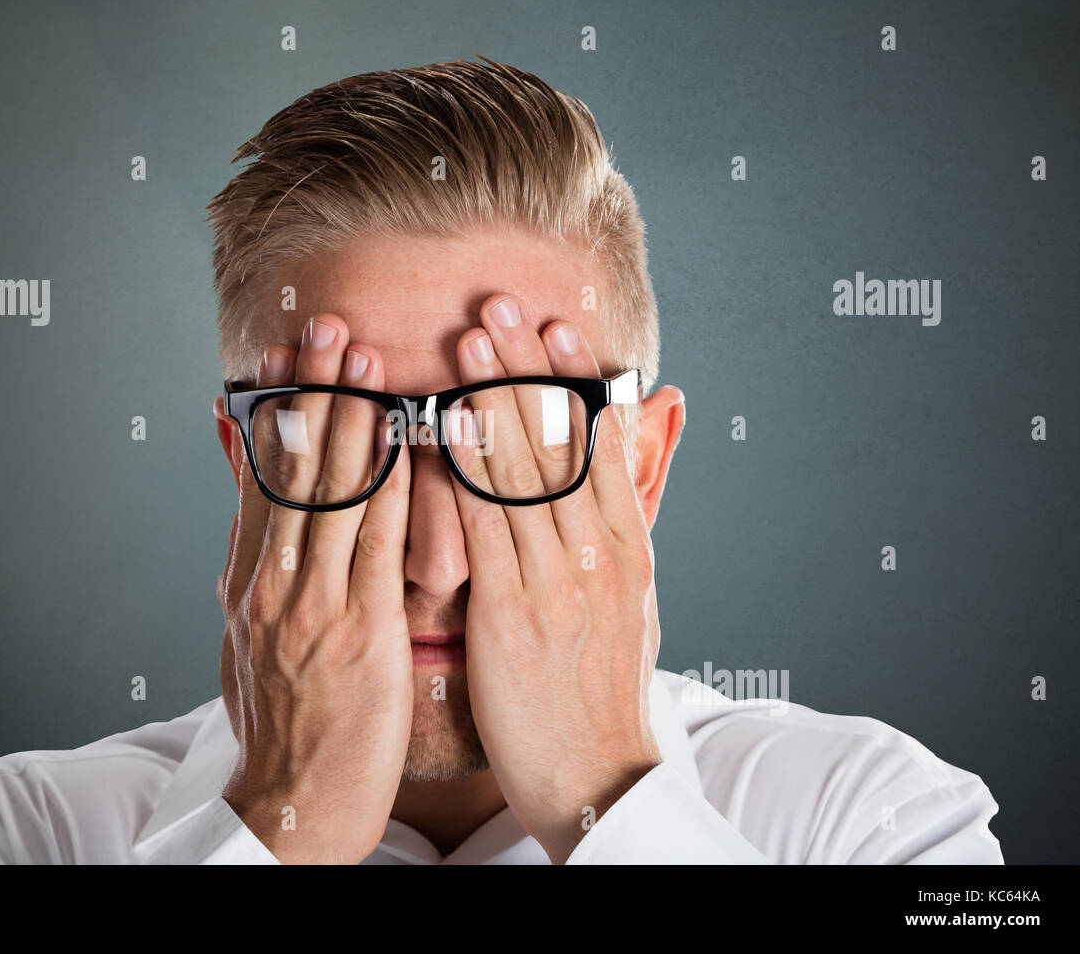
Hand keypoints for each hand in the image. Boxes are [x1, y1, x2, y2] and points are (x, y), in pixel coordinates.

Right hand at [216, 314, 413, 863]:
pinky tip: (409, 443)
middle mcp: (271, 584)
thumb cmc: (283, 728)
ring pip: (331, 494)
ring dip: (353, 421)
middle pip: (292, 471)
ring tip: (365, 359)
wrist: (289, 808)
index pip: (261, 478)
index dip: (276, 412)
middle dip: (313, 393)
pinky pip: (377, 547)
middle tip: (328, 327)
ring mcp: (312, 607)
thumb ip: (257, 578)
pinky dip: (392, 488)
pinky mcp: (359, 635)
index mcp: (247, 583)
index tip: (285, 356)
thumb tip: (255, 526)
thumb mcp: (249, 644)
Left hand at [449, 293, 664, 863]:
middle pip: (563, 439)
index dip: (576, 380)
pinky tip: (446, 419)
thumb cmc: (603, 692)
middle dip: (529, 365)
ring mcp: (558, 577)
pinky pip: (487, 523)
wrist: (602, 777)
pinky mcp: (514, 610)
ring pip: (526, 466)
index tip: (556, 326)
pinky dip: (467, 464)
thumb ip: (619, 536)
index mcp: (627, 547)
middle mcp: (598, 550)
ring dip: (495, 393)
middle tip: (502, 302)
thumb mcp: (633, 606)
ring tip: (472, 334)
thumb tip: (622, 482)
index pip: (600, 445)